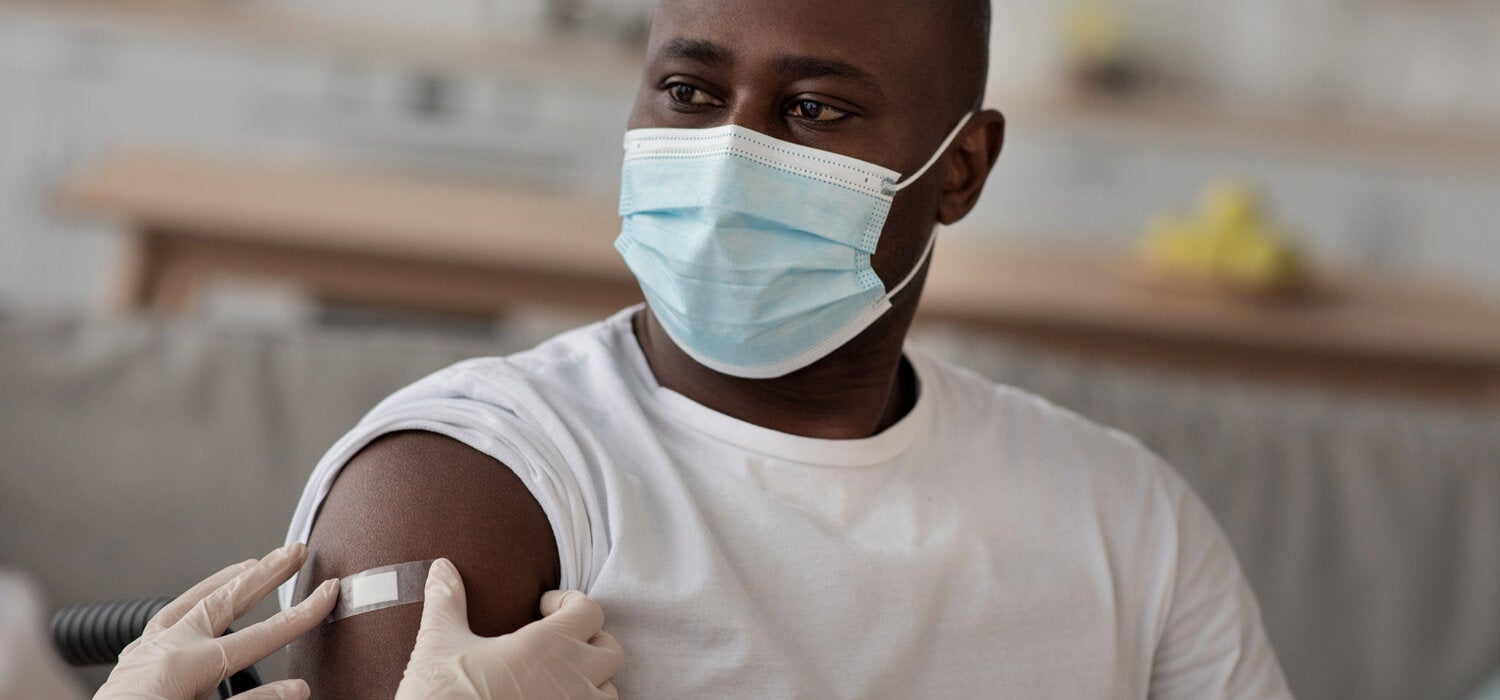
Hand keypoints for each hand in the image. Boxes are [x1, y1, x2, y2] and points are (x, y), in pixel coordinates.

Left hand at [96, 543, 338, 699]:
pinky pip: (165, 623)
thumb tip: (295, 689)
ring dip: (225, 582)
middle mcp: (166, 649)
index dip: (302, 614)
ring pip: (190, 603)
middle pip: (227, 600)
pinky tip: (198, 608)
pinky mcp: (132, 665)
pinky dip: (189, 606)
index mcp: (188, 665)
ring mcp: (146, 653)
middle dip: (266, 573)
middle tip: (296, 550)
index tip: (328, 593)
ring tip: (251, 566)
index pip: (263, 635)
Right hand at [395, 559, 623, 699]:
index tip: (543, 607)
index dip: (569, 602)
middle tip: (559, 641)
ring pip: (609, 691)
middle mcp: (572, 678)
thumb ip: (447, 601)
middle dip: (590, 640)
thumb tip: (441, 568)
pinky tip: (553, 698)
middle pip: (610, 650)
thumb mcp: (439, 643)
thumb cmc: (444, 693)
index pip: (589, 610)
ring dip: (593, 681)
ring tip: (561, 677)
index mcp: (548, 645)